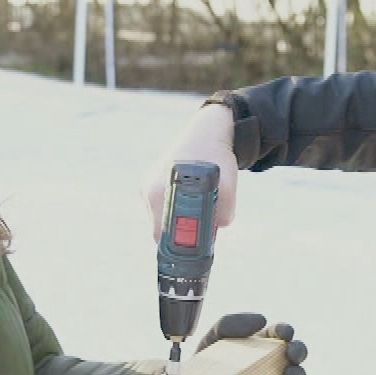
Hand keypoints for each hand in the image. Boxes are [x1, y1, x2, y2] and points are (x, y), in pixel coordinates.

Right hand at [144, 102, 239, 240]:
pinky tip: (189, 194)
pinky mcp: (150, 179)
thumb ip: (224, 215)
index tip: (193, 244)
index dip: (177, 244)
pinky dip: (174, 205)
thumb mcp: (228, 189)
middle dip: (179, 231)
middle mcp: (148, 188)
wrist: (207, 130)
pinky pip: (161, 203)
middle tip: (200, 226)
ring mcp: (147, 183)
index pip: (160, 235)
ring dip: (177, 218)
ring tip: (197, 204)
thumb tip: (216, 229)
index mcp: (159, 192)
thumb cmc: (216, 158)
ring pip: (160, 216)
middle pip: (160, 227)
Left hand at [199, 313, 306, 374]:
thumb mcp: (213, 337)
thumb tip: (262, 320)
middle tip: (291, 353)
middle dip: (299, 351)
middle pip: (297, 352)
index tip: (284, 333)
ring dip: (298, 374)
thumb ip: (231, 322)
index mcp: (264, 341)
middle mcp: (275, 361)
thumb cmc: (209, 360)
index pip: (281, 332)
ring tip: (288, 374)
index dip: (286, 330)